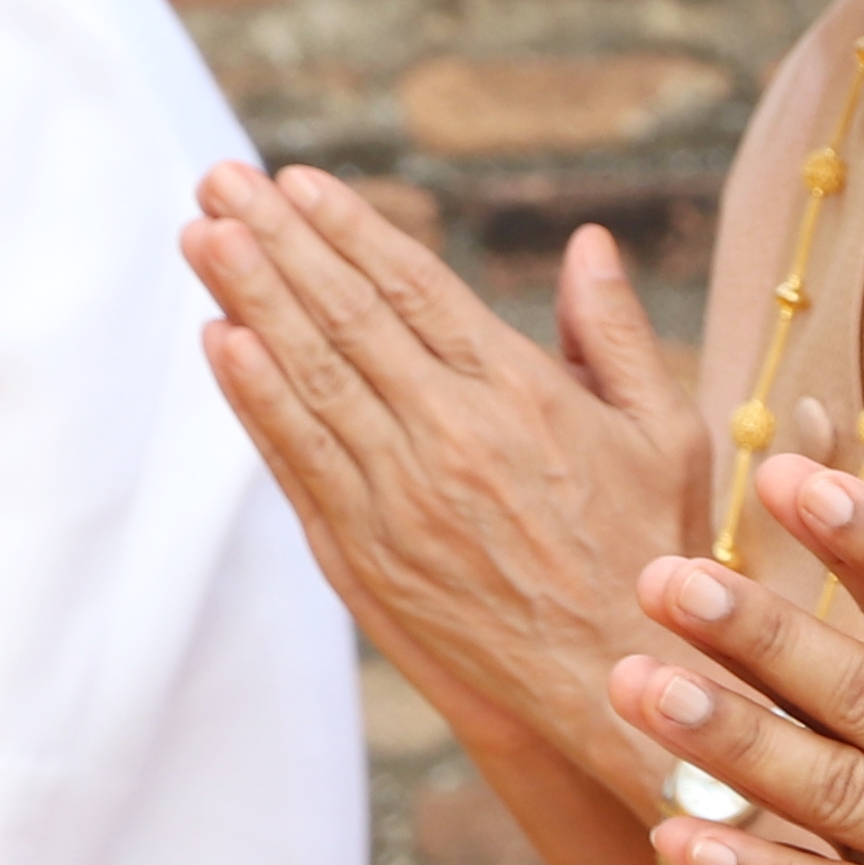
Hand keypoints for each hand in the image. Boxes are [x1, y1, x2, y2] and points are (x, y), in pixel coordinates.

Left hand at [191, 169, 710, 807]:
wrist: (616, 685)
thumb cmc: (651, 552)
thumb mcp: (664, 431)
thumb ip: (615, 333)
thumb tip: (588, 243)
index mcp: (521, 392)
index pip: (411, 289)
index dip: (347, 229)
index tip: (295, 182)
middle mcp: (450, 437)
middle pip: (343, 318)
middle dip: (274, 242)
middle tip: (219, 180)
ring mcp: (398, 499)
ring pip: (307, 379)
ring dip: (246, 300)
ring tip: (199, 236)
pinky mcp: (365, 558)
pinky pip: (296, 461)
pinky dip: (253, 399)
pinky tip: (218, 342)